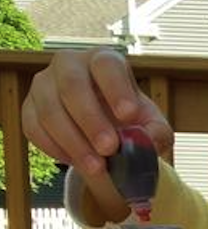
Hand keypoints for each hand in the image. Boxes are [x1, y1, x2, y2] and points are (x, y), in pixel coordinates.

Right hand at [22, 49, 173, 220]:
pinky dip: (55, 148)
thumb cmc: (131, 121)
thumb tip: (149, 140)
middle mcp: (70, 65)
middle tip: (109, 148)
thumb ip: (157, 131)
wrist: (106, 131)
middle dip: (91, 120)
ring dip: (73, 141)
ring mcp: (45, 84)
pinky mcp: (29, 107)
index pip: (106, 66)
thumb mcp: (152, 125)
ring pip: (50, 109)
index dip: (116, 89)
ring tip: (96, 167)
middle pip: (72, 85)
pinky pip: (34, 127)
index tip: (129, 114)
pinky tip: (75, 162)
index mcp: (104, 61)